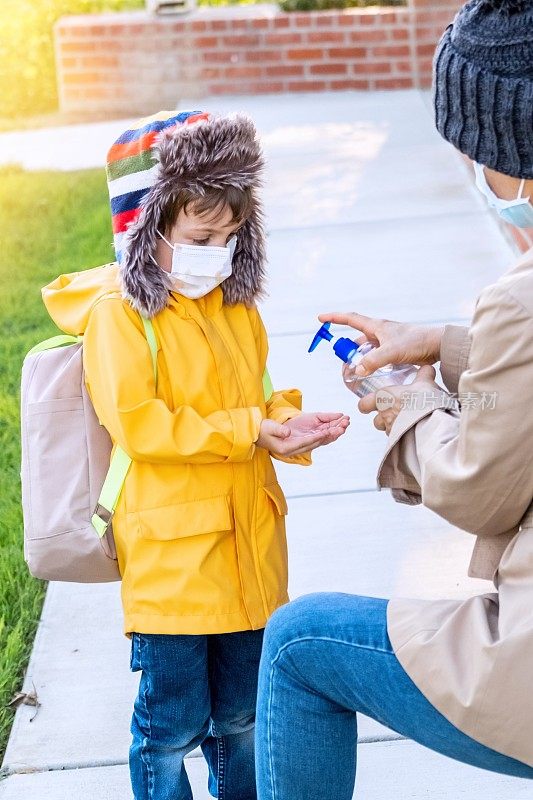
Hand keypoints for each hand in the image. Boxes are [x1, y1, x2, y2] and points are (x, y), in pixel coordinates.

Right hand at [256, 413, 349, 456]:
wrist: (257, 434)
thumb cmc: (263, 430)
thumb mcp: (269, 428)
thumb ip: (279, 430)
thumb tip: (287, 433)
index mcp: (286, 448)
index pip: (305, 442)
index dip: (316, 437)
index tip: (327, 432)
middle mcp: (293, 450)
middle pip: (315, 443)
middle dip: (328, 435)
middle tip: (341, 428)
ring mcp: (296, 447)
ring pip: (317, 442)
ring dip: (329, 435)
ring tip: (342, 427)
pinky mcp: (298, 443)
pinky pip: (314, 440)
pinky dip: (324, 434)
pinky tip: (333, 429)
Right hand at [318, 311, 443, 377]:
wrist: (439, 345)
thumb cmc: (417, 343)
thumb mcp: (392, 352)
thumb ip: (373, 361)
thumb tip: (357, 371)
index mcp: (377, 326)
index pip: (351, 319)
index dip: (334, 318)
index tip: (321, 319)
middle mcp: (381, 332)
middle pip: (357, 339)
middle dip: (347, 349)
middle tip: (344, 363)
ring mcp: (389, 341)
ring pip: (367, 349)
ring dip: (360, 358)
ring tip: (357, 372)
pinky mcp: (396, 350)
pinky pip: (377, 356)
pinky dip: (372, 363)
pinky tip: (373, 374)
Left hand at [357, 365, 441, 434]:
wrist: (430, 422)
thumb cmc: (422, 402)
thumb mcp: (424, 383)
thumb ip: (423, 375)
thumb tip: (426, 369)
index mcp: (384, 397)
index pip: (364, 404)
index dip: (366, 405)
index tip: (369, 404)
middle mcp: (383, 414)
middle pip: (375, 420)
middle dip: (382, 418)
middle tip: (392, 414)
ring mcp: (390, 428)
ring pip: (386, 429)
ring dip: (392, 427)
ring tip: (404, 423)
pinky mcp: (399, 439)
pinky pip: (397, 438)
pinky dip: (401, 434)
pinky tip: (412, 430)